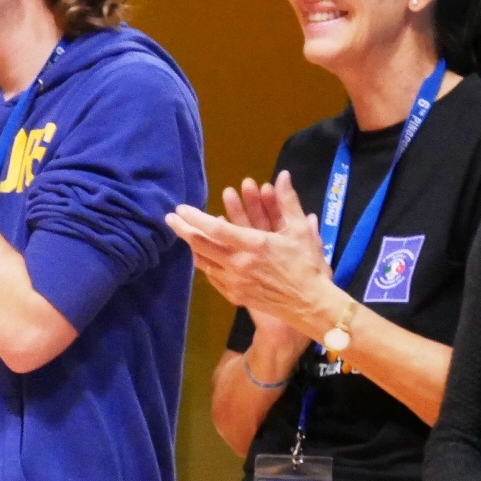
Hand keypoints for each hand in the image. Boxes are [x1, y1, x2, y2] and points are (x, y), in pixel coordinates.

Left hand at [166, 171, 336, 337]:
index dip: (195, 217)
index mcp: (253, 245)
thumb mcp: (300, 231)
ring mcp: (234, 282)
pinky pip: (212, 276)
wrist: (310, 305)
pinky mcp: (234, 295)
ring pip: (203, 261)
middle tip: (170, 219)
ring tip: (185, 234)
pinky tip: (203, 255)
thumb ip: (288, 202)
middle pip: (201, 245)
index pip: (215, 228)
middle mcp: (238, 263)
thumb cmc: (307, 265)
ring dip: (193, 246)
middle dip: (183, 230)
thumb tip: (283, 175)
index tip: (180, 209)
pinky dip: (206, 263)